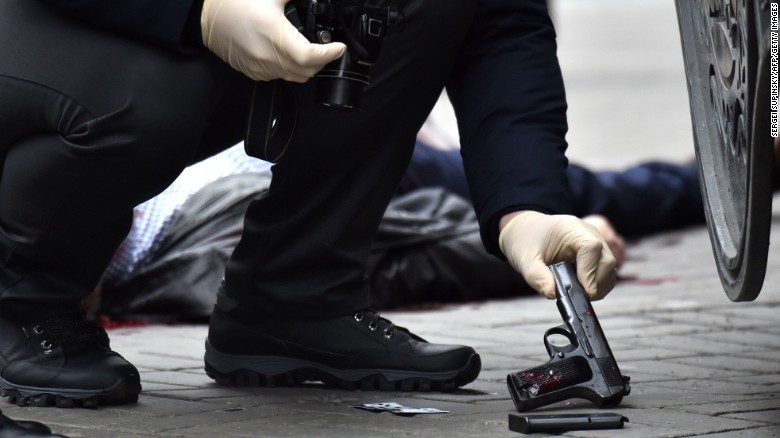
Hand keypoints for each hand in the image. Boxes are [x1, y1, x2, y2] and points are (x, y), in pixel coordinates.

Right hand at [201, 0, 346, 81]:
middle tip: (328, 48)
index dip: (329, 54)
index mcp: (273, 35)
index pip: (310, 56)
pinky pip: (279, 77)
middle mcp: (266, 56)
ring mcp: (259, 67)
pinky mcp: (252, 71)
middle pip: (306, 71)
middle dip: (322, 61)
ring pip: (294, 77)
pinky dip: (290, 69)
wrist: (203, 13)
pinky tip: (288, 54)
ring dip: (307, 67)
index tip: (338, 47)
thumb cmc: (232, 0)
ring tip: (311, 51)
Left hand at [498, 211, 616, 299]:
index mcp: (571, 229)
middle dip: (596, 283)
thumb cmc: (526, 242)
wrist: (526, 231)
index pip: (591, 247)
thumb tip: (553, 294)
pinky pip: (607, 272)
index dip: (590, 271)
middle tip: (579, 297)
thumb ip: (537, 277)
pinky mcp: (597, 253)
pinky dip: (599, 285)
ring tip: (579, 294)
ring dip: (599, 286)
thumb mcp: (525, 260)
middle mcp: (589, 233)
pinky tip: (583, 290)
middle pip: (606, 259)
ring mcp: (596, 242)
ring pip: (610, 267)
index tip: (583, 291)